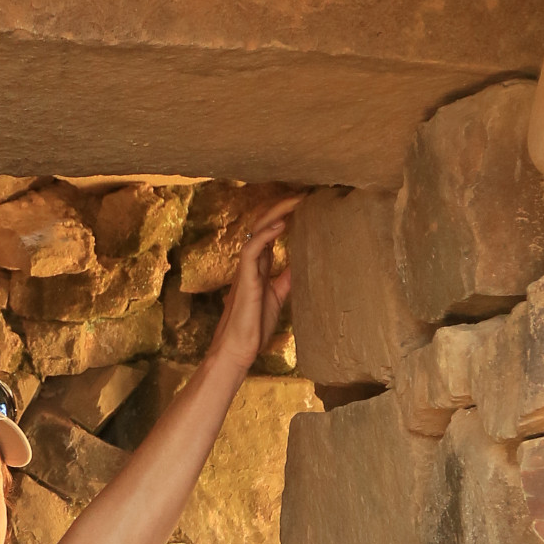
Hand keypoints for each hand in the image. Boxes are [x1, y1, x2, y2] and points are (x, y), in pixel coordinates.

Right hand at [214, 194, 301, 370]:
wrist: (238, 350)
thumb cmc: (254, 327)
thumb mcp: (278, 297)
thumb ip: (286, 278)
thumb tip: (302, 262)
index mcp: (259, 267)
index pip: (271, 233)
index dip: (285, 215)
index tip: (305, 203)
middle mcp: (251, 263)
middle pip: (263, 225)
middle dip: (281, 206)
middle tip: (303, 193)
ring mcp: (245, 270)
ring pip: (256, 231)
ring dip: (276, 213)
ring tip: (295, 199)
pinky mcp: (243, 279)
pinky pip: (251, 249)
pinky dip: (265, 234)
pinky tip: (282, 224)